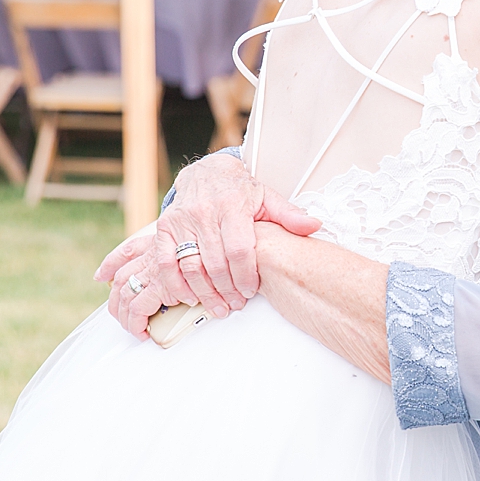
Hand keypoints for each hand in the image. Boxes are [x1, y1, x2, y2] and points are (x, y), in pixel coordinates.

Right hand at [93, 153, 319, 332]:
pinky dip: (176, 284)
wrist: (206, 173)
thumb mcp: (267, 198)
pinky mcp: (164, 228)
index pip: (239, 249)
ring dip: (204, 293)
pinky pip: (166, 262)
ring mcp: (181, 221)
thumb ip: (289, 215)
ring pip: (190, 266)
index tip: (250, 291)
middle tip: (236, 305)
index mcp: (233, 206)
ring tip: (218, 307)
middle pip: (215, 263)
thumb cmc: (240, 191)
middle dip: (227, 290)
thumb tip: (315, 226)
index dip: (245, 275)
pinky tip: (189, 298)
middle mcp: (204, 212)